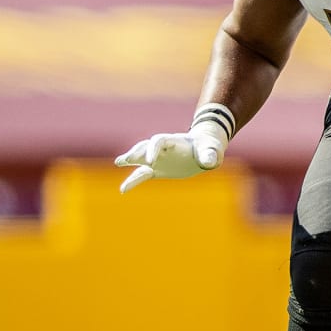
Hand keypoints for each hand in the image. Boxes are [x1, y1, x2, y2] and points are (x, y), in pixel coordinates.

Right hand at [115, 105, 234, 193]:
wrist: (203, 149)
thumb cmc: (207, 148)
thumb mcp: (211, 150)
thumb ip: (209, 155)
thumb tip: (209, 162)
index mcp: (174, 141)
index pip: (160, 141)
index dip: (153, 149)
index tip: (151, 161)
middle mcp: (163, 148)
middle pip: (146, 146)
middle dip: (136, 152)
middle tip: (124, 160)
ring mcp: (158, 158)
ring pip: (140, 158)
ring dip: (130, 160)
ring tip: (119, 162)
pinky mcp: (157, 169)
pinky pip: (142, 174)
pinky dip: (133, 181)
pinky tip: (123, 190)